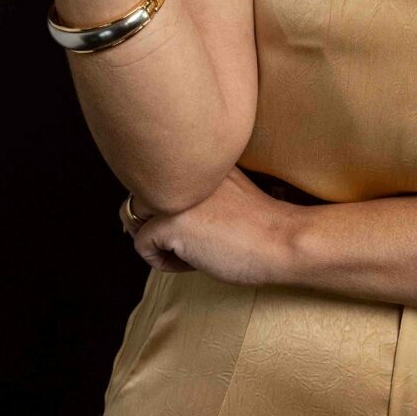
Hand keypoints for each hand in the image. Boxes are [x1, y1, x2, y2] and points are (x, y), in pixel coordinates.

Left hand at [119, 167, 299, 286]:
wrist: (283, 240)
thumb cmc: (260, 224)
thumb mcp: (222, 191)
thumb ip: (192, 186)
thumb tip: (148, 207)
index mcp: (197, 154)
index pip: (156, 171)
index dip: (169, 203)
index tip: (200, 221)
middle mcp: (182, 165)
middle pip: (138, 192)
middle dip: (155, 220)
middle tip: (194, 237)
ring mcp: (175, 191)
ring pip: (133, 216)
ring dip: (156, 238)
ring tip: (193, 247)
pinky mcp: (170, 221)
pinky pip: (141, 246)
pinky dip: (162, 262)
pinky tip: (195, 260)